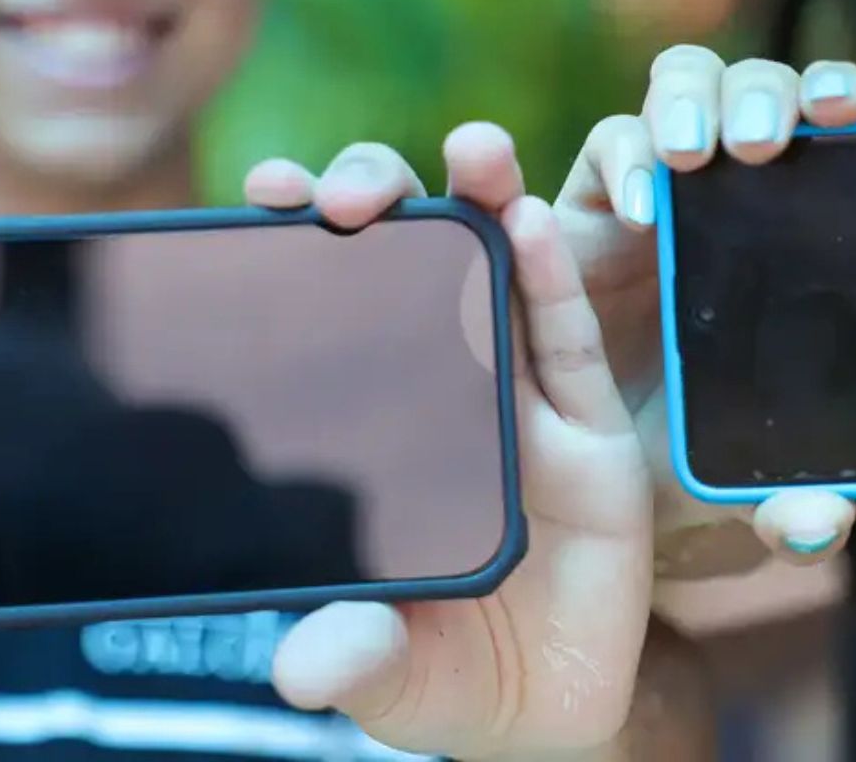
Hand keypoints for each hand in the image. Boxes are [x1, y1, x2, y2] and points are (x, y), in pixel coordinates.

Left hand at [260, 126, 653, 758]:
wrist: (554, 713)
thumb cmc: (447, 673)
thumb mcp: (389, 674)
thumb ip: (355, 656)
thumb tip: (303, 669)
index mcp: (370, 428)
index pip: (328, 312)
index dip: (299, 244)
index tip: (264, 193)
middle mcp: (443, 393)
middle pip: (411, 264)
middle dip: (383, 201)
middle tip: (349, 194)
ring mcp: (520, 403)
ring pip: (501, 278)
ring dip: (485, 202)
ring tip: (471, 150)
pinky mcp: (590, 430)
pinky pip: (570, 342)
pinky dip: (553, 281)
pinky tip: (530, 223)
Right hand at [554, 46, 855, 574]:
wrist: (586, 484)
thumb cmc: (688, 462)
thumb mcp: (743, 489)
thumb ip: (785, 507)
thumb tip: (822, 526)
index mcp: (800, 233)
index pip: (836, 139)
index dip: (846, 103)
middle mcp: (732, 192)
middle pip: (758, 90)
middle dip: (767, 95)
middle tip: (764, 145)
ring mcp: (656, 186)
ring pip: (681, 87)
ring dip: (689, 101)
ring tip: (689, 155)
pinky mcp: (584, 200)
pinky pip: (601, 144)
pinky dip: (615, 157)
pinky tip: (631, 205)